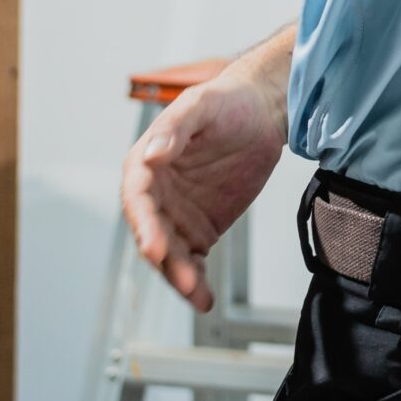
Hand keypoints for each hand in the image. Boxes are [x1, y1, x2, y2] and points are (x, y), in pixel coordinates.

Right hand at [121, 55, 289, 313]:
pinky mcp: (201, 230)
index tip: (153, 246)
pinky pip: (194, 260)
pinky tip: (204, 299)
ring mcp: (177, 216)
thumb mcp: (201, 104)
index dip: (143, 224)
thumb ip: (176, 127)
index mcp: (145, 165)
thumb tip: (152, 153)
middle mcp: (156, 196)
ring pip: (172, 254)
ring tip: (197, 296)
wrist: (262, 111)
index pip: (137, 199)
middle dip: (165, 260)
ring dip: (181, 277)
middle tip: (183, 280)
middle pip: (153, 234)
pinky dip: (197, 280)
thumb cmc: (225, 102)